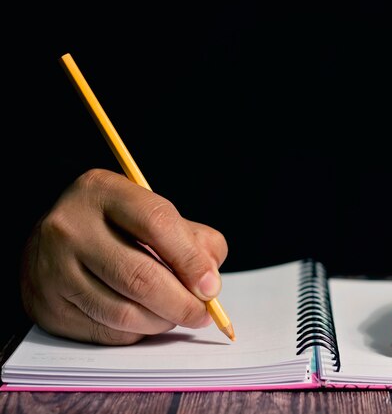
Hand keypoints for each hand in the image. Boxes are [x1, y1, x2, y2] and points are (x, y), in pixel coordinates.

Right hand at [20, 169, 227, 344]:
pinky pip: (106, 332)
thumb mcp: (153, 213)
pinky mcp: (47, 307)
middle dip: (182, 303)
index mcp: (101, 191)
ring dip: (162, 322)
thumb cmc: (117, 227)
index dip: (191, 260)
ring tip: (178, 315)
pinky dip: (138, 333)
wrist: (54, 241)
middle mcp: (69, 227)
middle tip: (203, 313)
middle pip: (140, 277)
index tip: (211, 287)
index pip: (157, 223)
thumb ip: (193, 239)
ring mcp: (52, 269)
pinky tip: (147, 319)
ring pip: (124, 313)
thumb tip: (209, 282)